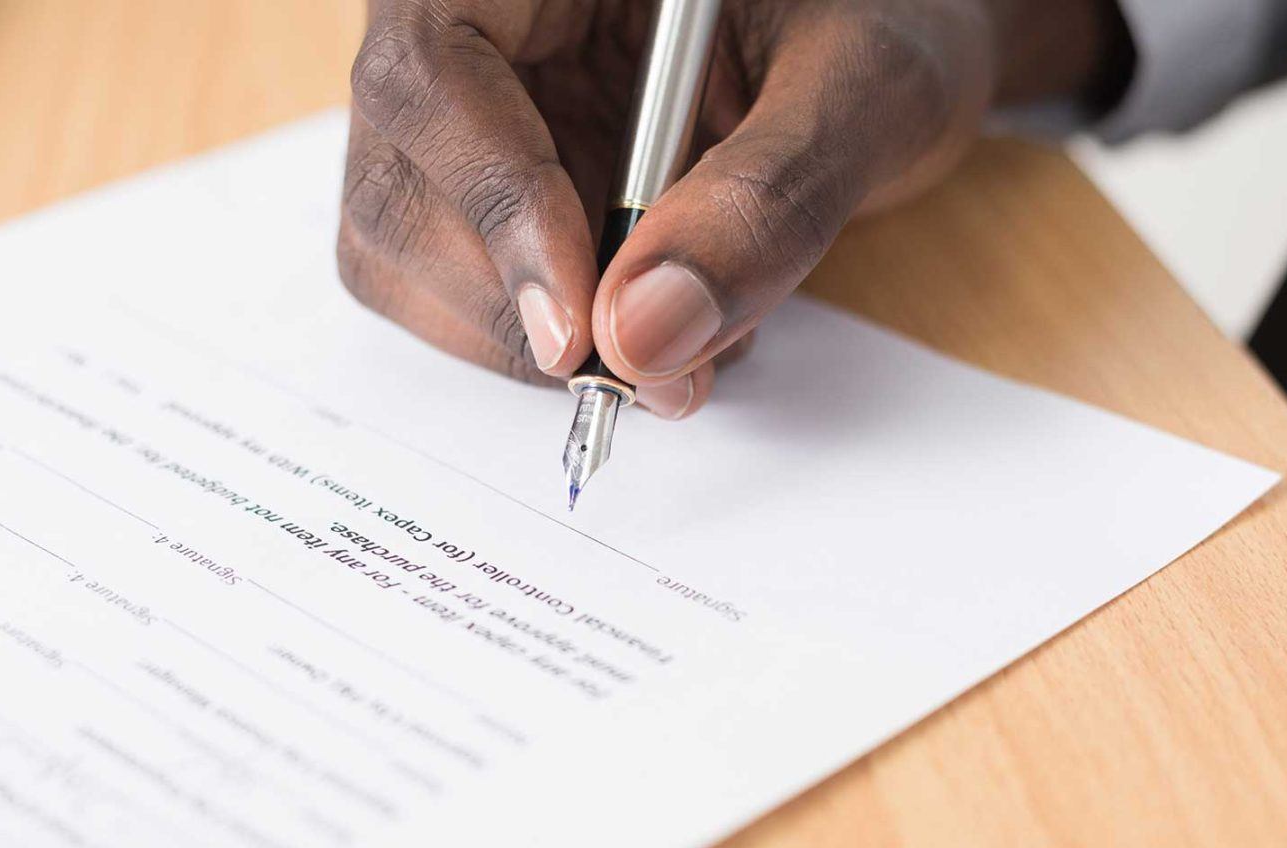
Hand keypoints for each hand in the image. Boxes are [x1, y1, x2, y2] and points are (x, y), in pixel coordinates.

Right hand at [338, 0, 1126, 417]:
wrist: (890, 42)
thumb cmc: (888, 19)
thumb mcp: (866, 86)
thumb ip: (767, 200)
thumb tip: (645, 338)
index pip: (434, 66)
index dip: (493, 204)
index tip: (580, 331)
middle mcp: (482, 23)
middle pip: (396, 177)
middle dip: (510, 305)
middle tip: (645, 374)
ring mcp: (476, 112)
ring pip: (404, 248)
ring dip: (521, 339)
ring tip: (671, 347)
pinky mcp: (491, 185)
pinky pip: (460, 285)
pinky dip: (541, 342)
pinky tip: (644, 324)